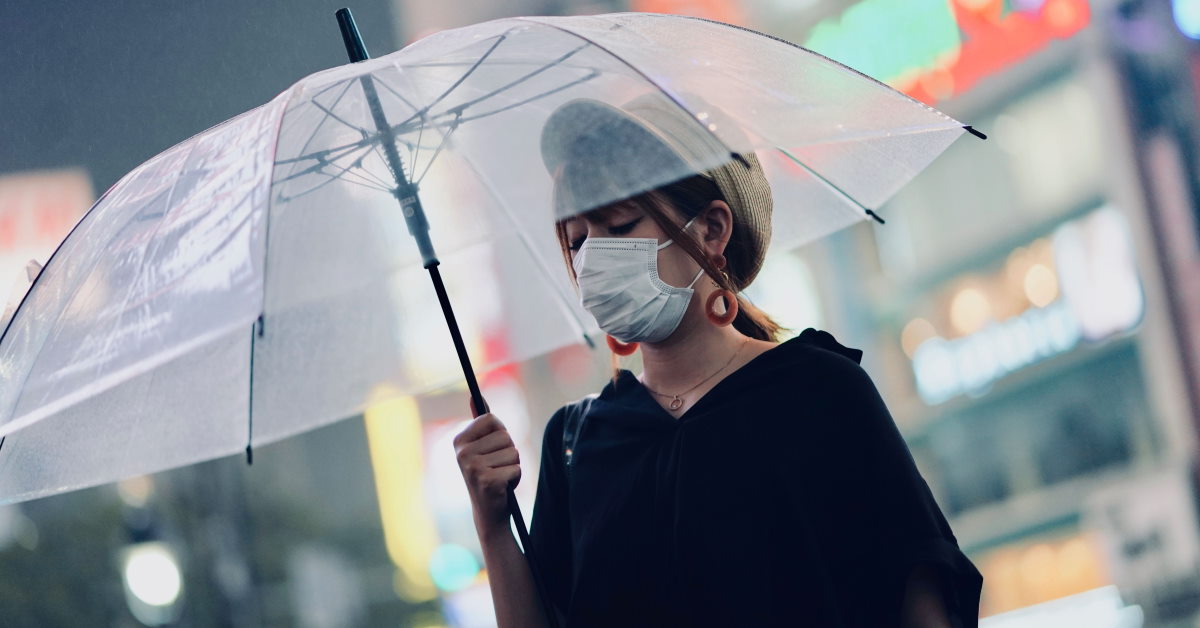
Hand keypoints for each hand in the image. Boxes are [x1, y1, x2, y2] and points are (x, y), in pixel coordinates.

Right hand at [454, 399, 519, 534]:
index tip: (492, 449)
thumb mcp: (481, 448)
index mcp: (459, 441)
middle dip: (508, 452)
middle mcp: (462, 453)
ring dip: (512, 466)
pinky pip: (517, 468)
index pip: (491, 419)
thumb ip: (480, 423)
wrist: (488, 513)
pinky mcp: (488, 481)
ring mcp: (473, 468)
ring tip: (500, 477)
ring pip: (513, 452)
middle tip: (496, 467)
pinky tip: (503, 487)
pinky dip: (516, 478)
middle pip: (505, 436)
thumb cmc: (488, 475)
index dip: (500, 433)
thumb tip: (474, 396)